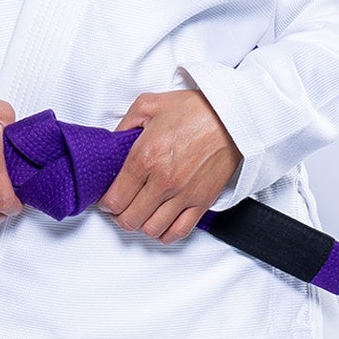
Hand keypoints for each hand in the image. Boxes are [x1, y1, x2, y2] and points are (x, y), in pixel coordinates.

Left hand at [97, 89, 242, 243]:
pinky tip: (161, 224)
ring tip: (140, 214)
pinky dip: (165, 234)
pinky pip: (178, 232)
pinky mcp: (201, 202)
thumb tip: (113, 142)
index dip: (105, 204)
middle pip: (129, 219)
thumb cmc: (196, 110)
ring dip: (141, 225)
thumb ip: (125, 124)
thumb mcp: (149, 104)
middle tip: (121, 208)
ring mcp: (183, 195)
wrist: (232, 117)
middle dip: (120, 216)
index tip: (107, 200)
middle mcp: (162, 181)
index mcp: (144, 158)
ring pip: (151, 229)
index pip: (114, 199)